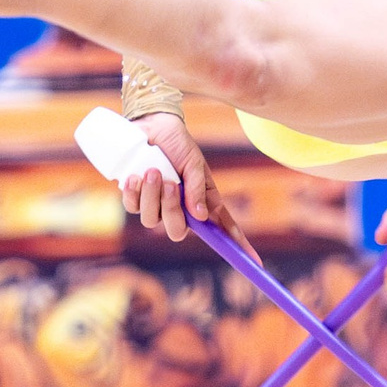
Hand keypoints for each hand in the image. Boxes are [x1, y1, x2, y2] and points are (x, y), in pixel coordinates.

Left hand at [129, 115, 258, 257]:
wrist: (152, 125)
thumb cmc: (178, 145)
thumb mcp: (195, 164)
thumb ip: (199, 189)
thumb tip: (202, 217)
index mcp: (199, 204)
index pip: (220, 229)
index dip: (236, 246)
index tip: (253, 261)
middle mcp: (178, 210)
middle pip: (176, 231)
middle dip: (173, 209)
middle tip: (172, 184)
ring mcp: (155, 206)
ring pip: (151, 220)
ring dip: (153, 195)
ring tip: (153, 170)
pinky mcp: (135, 198)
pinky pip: (132, 206)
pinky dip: (134, 191)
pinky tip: (136, 175)